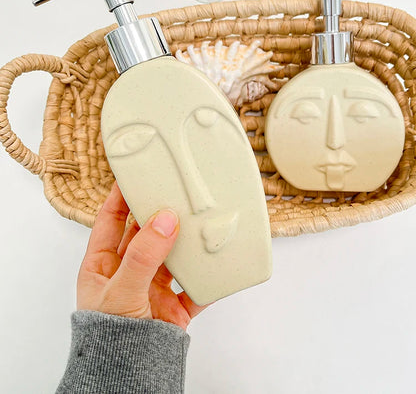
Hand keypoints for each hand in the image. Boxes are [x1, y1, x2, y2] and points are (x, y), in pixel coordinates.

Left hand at [77, 182, 207, 329]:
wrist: (128, 379)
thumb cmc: (109, 337)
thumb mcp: (120, 291)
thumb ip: (143, 255)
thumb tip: (165, 219)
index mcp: (103, 265)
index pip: (110, 221)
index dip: (120, 197)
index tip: (135, 175)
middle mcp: (128, 273)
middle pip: (145, 233)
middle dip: (158, 213)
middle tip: (173, 191)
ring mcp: (152, 289)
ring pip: (171, 255)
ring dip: (184, 240)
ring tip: (198, 219)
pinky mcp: (174, 307)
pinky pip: (195, 285)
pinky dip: (207, 275)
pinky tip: (218, 260)